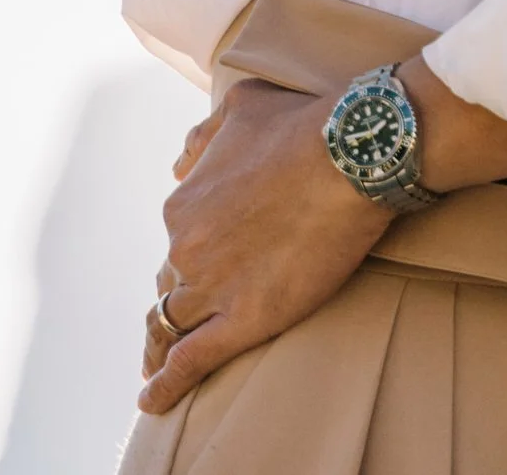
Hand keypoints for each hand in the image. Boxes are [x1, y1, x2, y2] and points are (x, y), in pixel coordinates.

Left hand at [138, 77, 391, 414]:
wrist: (351, 155)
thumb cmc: (304, 124)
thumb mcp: (242, 106)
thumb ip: (205, 136)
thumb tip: (179, 164)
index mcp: (183, 204)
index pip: (178, 240)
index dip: (195, 251)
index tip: (213, 257)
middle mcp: (186, 248)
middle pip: (174, 284)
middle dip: (183, 294)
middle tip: (200, 307)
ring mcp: (210, 286)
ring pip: (173, 326)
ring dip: (165, 343)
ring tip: (161, 364)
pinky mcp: (242, 321)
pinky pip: (189, 363)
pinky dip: (166, 386)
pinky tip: (155, 401)